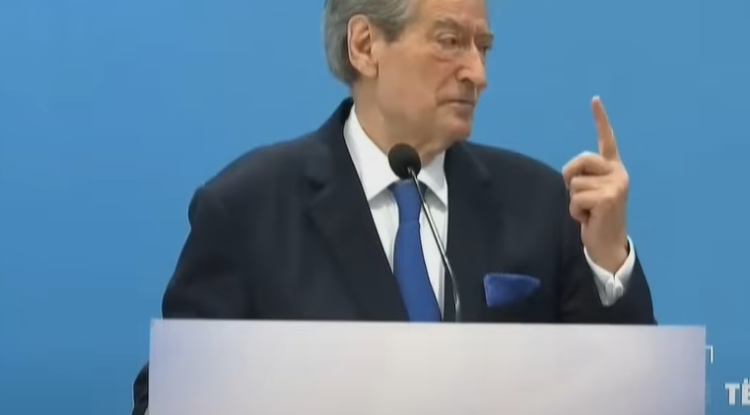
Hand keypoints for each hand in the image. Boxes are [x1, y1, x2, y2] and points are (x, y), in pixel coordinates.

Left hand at [562, 96, 628, 272]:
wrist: (608, 245)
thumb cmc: (596, 218)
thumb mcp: (591, 193)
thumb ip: (585, 177)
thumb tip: (570, 174)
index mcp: (614, 169)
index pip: (607, 140)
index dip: (601, 120)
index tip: (595, 100)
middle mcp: (618, 173)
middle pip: (580, 160)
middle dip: (570, 177)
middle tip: (580, 196)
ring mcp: (615, 186)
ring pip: (574, 183)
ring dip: (573, 200)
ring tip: (587, 211)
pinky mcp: (607, 199)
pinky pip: (575, 198)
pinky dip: (575, 211)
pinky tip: (588, 219)